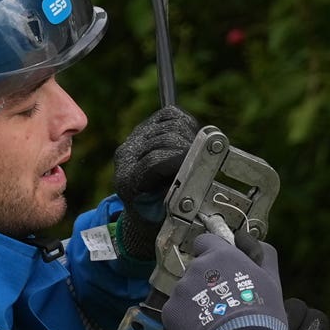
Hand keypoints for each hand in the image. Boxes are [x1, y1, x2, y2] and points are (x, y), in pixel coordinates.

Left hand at [111, 106, 198, 255]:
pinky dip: (186, 124)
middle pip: (168, 138)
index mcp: (128, 181)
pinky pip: (171, 114)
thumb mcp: (168, 214)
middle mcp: (127, 155)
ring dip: (190, 138)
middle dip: (190, 149)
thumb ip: (179, 197)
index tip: (202, 168)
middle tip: (202, 163)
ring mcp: (134, 138)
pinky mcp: (145, 127)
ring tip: (195, 155)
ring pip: (172, 124)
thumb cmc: (158, 215)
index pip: (156, 160)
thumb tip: (196, 174)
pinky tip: (188, 141)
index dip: (183, 162)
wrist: (143, 208)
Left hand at [157, 215, 287, 329]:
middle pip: (196, 270)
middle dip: (206, 283)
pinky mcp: (170, 312)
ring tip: (215, 322)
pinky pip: (176, 312)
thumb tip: (246, 241)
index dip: (212, 252)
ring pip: (185, 292)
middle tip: (224, 303)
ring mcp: (180, 290)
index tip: (220, 266)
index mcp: (220, 255)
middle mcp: (196, 267)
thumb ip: (261, 253)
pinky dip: (185, 321)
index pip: (205, 241)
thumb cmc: (261, 314)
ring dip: (196, 302)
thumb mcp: (271, 278)